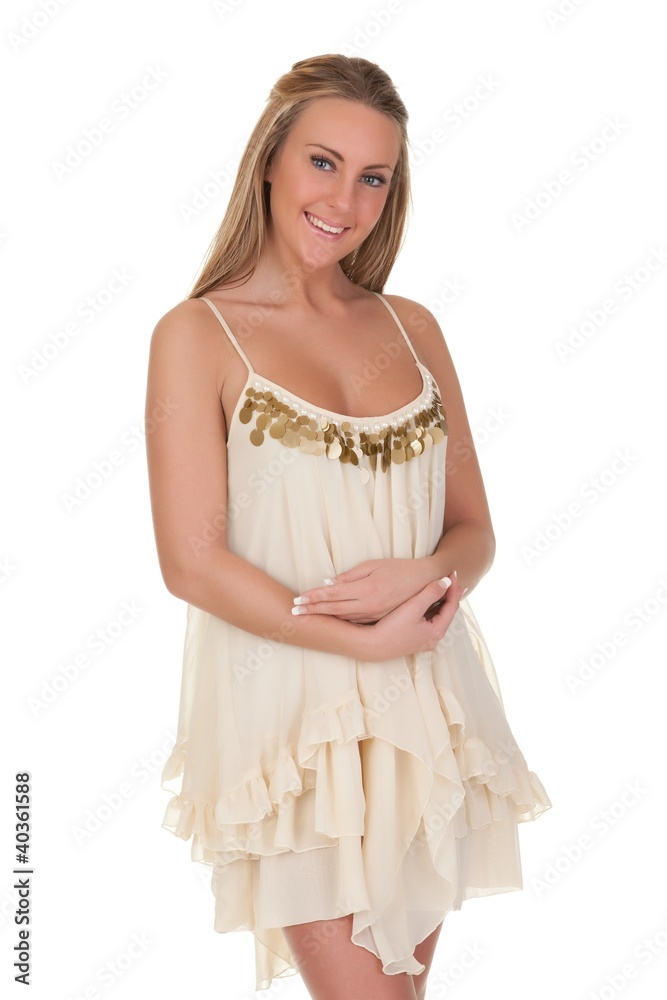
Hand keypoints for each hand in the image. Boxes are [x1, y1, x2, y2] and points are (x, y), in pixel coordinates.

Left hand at [292, 558, 438, 623]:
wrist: (426, 581)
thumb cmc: (399, 568)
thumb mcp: (374, 565)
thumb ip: (350, 576)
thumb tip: (329, 582)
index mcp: (367, 589)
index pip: (333, 594)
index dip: (314, 597)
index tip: (297, 599)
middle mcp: (369, 605)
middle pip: (334, 609)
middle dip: (312, 610)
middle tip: (294, 611)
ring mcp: (374, 614)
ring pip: (342, 617)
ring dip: (323, 616)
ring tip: (307, 615)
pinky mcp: (378, 618)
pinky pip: (354, 621)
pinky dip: (339, 620)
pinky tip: (328, 619)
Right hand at [354, 575, 463, 661]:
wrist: (371, 645)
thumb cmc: (391, 628)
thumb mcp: (413, 607)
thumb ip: (431, 593)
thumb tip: (446, 581)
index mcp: (437, 631)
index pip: (452, 606)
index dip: (453, 589)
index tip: (451, 574)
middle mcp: (433, 638)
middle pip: (446, 612)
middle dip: (448, 595)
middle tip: (450, 579)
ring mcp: (423, 640)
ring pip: (437, 617)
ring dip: (439, 601)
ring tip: (441, 586)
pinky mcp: (414, 639)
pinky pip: (428, 621)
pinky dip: (430, 608)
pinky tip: (427, 600)